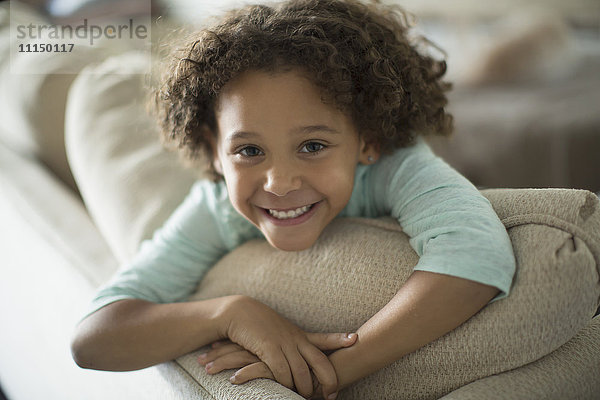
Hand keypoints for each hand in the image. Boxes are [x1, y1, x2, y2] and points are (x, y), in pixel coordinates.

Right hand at [216, 295, 356, 398]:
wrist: (238, 311)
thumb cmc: (259, 325)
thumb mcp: (280, 333)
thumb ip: (292, 344)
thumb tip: (304, 357)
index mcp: (299, 335)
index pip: (324, 338)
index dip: (340, 339)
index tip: (355, 339)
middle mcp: (295, 338)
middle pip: (319, 360)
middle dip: (328, 379)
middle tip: (332, 394)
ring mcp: (282, 343)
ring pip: (301, 371)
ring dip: (304, 387)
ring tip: (305, 397)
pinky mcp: (267, 348)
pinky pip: (281, 370)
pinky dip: (284, 382)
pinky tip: (284, 388)